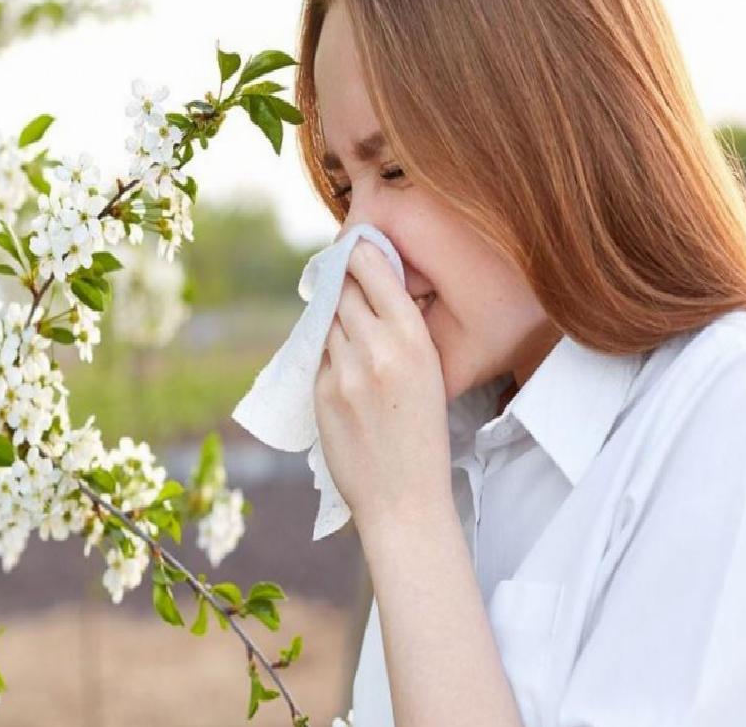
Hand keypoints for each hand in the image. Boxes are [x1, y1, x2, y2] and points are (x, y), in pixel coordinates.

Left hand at [313, 241, 451, 531]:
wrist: (403, 497)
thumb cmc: (421, 435)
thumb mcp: (428, 371)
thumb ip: (400, 331)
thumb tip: (372, 289)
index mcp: (413, 338)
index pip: (373, 270)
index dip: (357, 255)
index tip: (352, 248)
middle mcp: (376, 347)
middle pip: (342, 289)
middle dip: (341, 283)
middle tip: (342, 279)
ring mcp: (344, 369)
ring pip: (326, 321)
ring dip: (331, 318)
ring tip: (347, 330)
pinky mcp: (320, 390)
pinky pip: (316, 354)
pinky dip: (324, 352)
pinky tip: (341, 367)